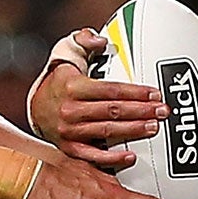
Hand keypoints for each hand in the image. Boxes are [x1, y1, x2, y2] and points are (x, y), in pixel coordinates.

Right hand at [26, 29, 168, 173]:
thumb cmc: (59, 80)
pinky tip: (131, 156)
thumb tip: (101, 40)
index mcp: (73, 87)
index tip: (155, 93)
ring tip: (153, 127)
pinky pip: (93, 156)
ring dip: (133, 131)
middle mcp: (70, 110)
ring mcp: (69, 132)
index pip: (111, 90)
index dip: (135, 92)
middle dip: (141, 111)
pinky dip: (112, 158)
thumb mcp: (67, 52)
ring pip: (107, 132)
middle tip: (162, 111)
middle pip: (113, 111)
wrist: (35, 108)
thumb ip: (84, 39)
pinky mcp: (69, 149)